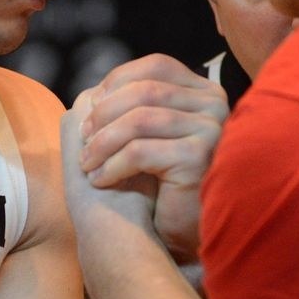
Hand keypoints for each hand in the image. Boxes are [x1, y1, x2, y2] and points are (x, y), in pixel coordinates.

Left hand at [77, 54, 228, 262]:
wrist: (184, 232)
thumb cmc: (163, 185)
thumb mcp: (148, 137)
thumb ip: (131, 106)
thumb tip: (92, 91)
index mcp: (206, 93)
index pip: (157, 66)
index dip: (118, 81)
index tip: (91, 108)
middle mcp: (216, 104)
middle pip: (146, 90)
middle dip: (104, 114)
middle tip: (82, 139)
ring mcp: (212, 129)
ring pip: (140, 120)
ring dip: (103, 143)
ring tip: (87, 163)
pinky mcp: (199, 157)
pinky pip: (140, 152)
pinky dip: (112, 165)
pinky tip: (101, 181)